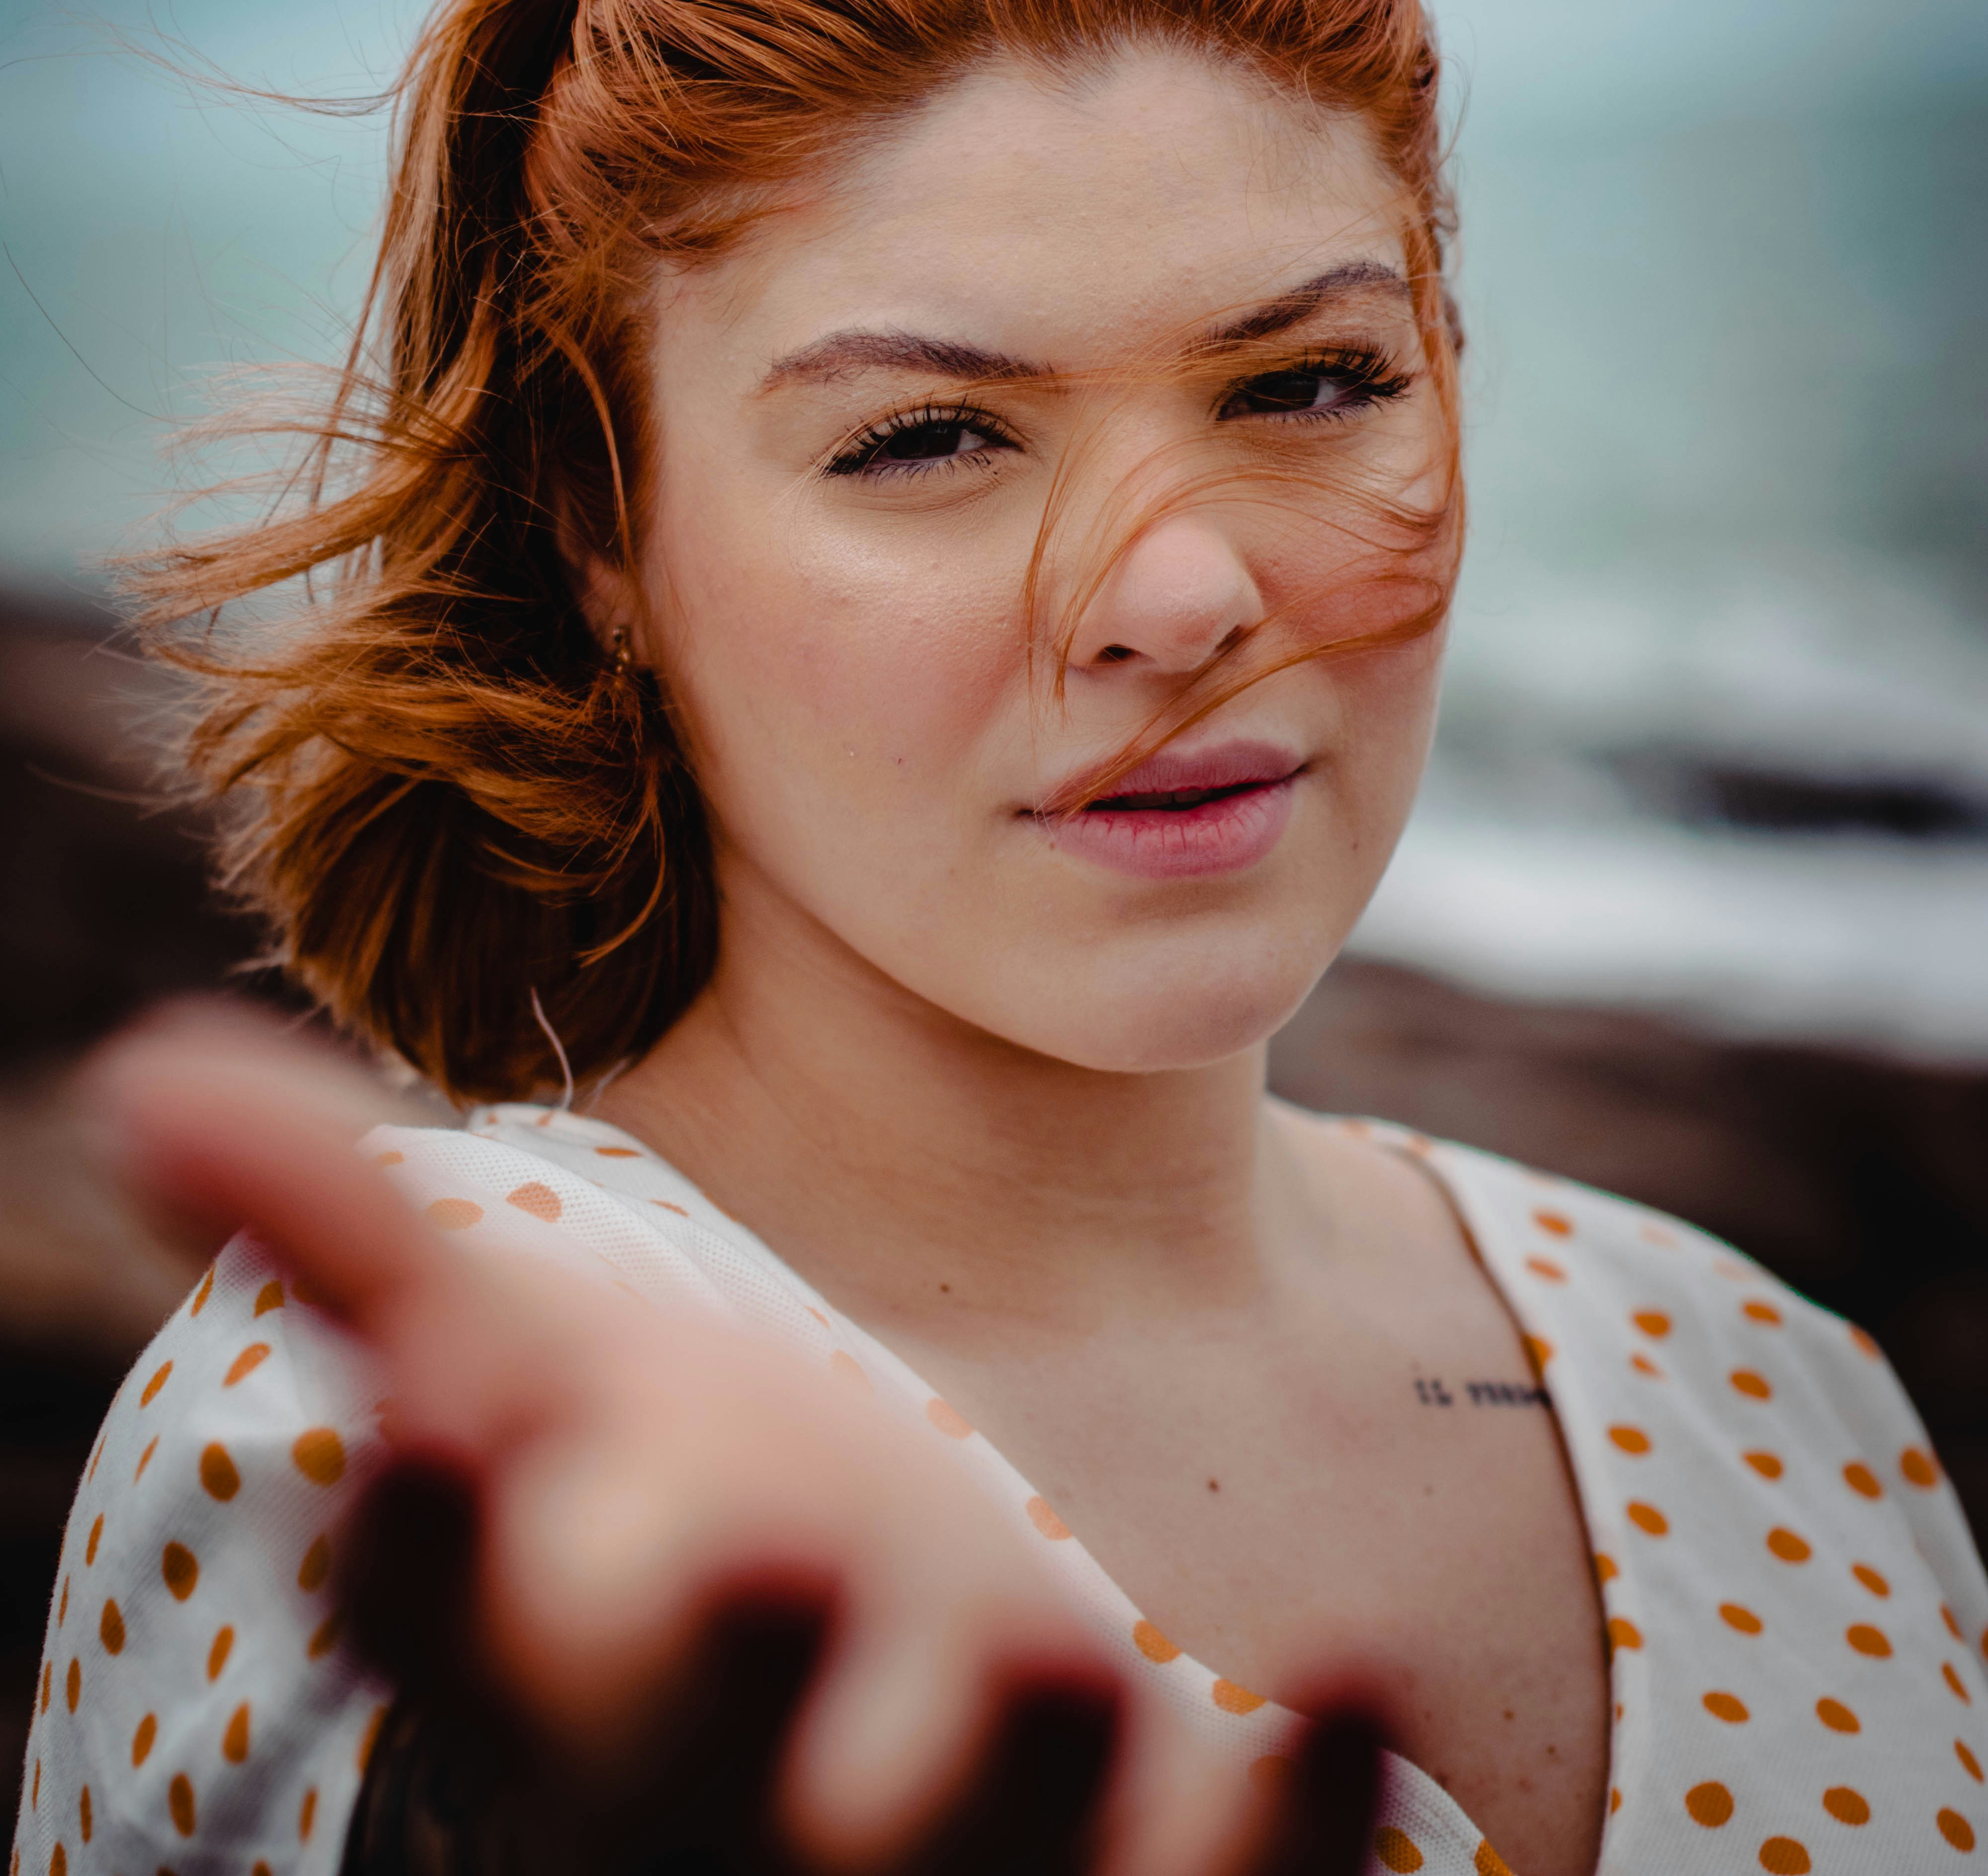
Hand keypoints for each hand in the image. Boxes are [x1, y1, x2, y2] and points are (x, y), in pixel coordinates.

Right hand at [92, 1004, 1383, 1875]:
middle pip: (690, 1808)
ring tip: (1051, 1648)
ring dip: (993, 1782)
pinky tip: (1347, 1683)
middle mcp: (724, 1812)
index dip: (437, 1562)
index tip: (443, 1430)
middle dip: (711, 1711)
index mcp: (563, 1683)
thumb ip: (355, 1242)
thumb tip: (130, 1069)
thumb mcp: (541, 1364)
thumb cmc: (698, 1493)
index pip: (456, 1650)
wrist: (911, 1663)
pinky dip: (1282, 1825)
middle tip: (758, 1556)